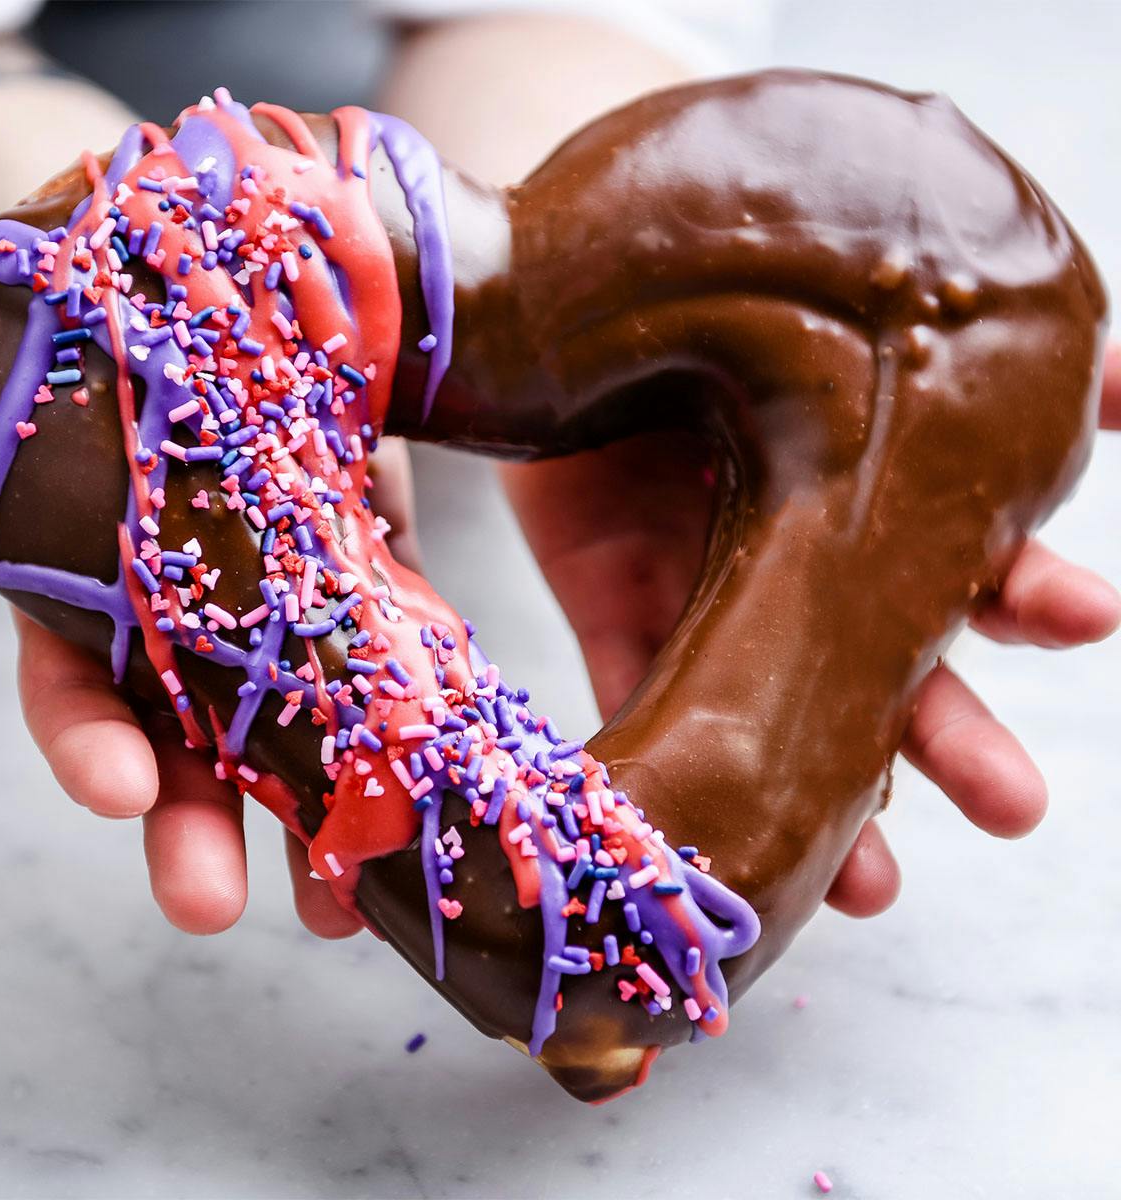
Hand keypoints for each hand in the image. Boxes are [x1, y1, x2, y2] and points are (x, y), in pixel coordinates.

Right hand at [0, 301, 419, 937]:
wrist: (196, 262)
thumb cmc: (73, 332)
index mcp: (87, 594)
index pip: (76, 696)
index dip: (90, 748)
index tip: (119, 796)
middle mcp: (187, 615)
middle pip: (188, 744)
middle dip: (197, 830)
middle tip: (212, 908)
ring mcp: (284, 592)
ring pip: (296, 722)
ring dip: (313, 813)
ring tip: (340, 903)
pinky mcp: (368, 554)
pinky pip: (392, 642)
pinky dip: (407, 712)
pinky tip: (428, 779)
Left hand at [500, 343, 1120, 917]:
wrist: (575, 290)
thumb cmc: (717, 282)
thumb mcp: (850, 305)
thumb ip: (970, 342)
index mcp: (864, 484)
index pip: (963, 555)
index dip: (1028, 592)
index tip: (1089, 619)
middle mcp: (797, 555)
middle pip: (888, 666)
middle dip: (956, 738)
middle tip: (1016, 804)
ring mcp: (710, 594)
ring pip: (784, 713)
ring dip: (838, 799)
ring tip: (877, 885)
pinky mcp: (618, 617)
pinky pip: (655, 708)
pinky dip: (694, 780)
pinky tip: (728, 843)